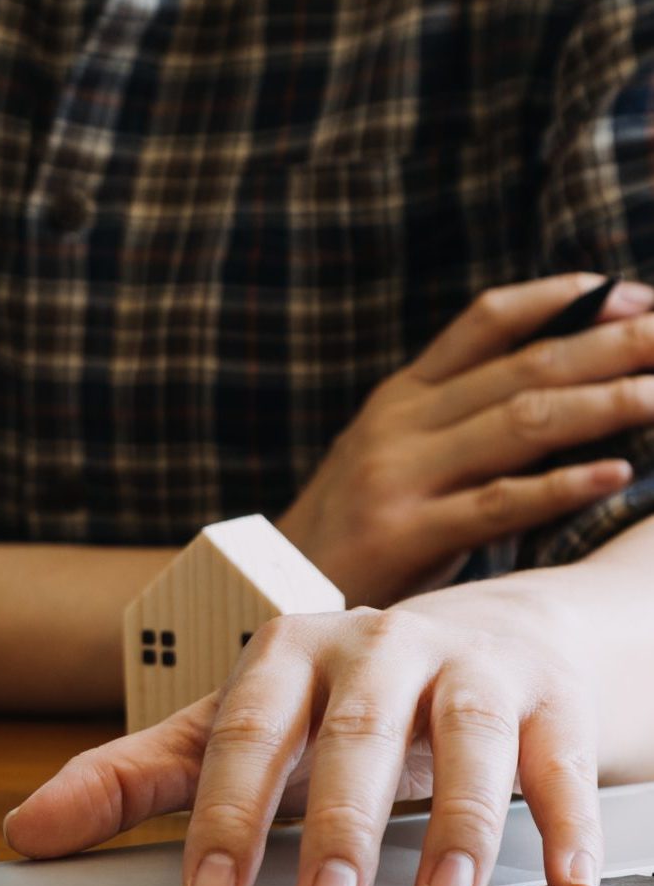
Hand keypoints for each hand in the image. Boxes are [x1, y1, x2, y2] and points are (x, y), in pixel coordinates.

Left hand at [5, 577, 601, 885]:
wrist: (490, 631)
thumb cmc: (338, 697)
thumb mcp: (234, 727)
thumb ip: (132, 778)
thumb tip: (27, 831)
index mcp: (283, 655)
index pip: (245, 735)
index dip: (225, 814)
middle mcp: (373, 646)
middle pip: (353, 735)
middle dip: (337, 826)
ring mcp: (465, 663)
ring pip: (462, 737)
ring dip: (457, 824)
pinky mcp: (546, 693)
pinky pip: (556, 757)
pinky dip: (562, 819)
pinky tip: (561, 883)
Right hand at [277, 273, 653, 605]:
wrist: (268, 592)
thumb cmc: (360, 531)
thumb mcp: (397, 456)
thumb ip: (465, 423)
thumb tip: (575, 393)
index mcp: (402, 396)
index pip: (488, 320)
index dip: (564, 299)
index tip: (634, 293)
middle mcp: (400, 424)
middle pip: (523, 366)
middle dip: (612, 346)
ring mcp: (399, 476)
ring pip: (519, 424)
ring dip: (606, 404)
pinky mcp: (405, 535)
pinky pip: (497, 504)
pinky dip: (562, 486)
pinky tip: (616, 474)